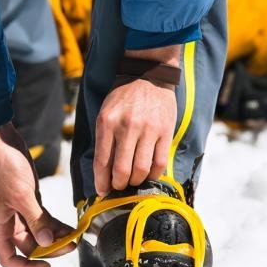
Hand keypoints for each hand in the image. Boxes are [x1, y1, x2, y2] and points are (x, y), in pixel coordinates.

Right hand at [0, 122, 74, 266]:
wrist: (1, 142)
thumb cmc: (4, 167)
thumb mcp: (22, 195)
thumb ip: (36, 220)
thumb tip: (47, 242)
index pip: (9, 258)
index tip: (46, 266)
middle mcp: (7, 223)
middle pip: (29, 247)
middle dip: (49, 249)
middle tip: (70, 245)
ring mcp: (18, 212)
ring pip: (38, 234)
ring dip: (55, 237)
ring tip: (75, 236)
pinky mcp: (28, 201)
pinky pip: (43, 220)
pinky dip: (55, 225)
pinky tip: (70, 226)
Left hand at [94, 45, 179, 195]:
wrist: (148, 75)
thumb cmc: (122, 98)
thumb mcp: (105, 114)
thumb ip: (104, 140)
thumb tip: (104, 172)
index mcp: (107, 123)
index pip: (102, 162)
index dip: (102, 182)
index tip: (102, 191)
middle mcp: (127, 127)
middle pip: (122, 170)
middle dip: (119, 185)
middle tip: (119, 187)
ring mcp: (148, 129)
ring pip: (141, 169)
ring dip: (136, 182)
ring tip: (133, 181)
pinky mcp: (164, 131)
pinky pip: (160, 163)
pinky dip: (153, 174)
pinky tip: (148, 174)